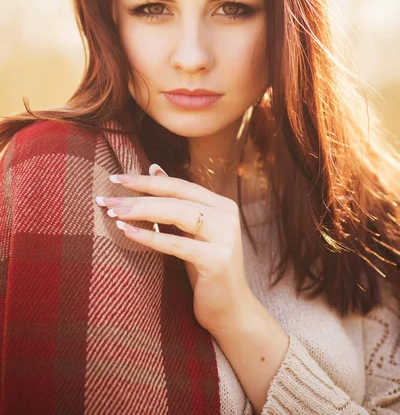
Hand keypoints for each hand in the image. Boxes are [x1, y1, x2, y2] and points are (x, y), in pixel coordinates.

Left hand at [95, 164, 253, 334]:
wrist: (232, 311)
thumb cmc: (206, 270)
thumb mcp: (191, 233)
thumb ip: (176, 202)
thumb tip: (154, 167)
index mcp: (222, 204)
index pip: (179, 185)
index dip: (146, 180)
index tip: (116, 178)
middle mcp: (227, 215)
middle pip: (176, 197)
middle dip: (138, 195)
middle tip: (106, 198)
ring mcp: (225, 237)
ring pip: (178, 213)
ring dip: (142, 211)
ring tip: (113, 212)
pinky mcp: (217, 260)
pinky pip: (176, 244)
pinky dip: (149, 237)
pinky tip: (126, 231)